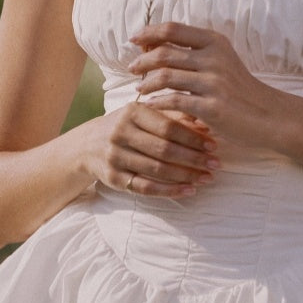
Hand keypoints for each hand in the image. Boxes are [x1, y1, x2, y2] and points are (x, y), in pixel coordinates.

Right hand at [83, 101, 218, 197]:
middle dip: (194, 158)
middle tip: (216, 164)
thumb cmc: (125, 126)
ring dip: (186, 176)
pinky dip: (169, 190)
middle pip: (164, 149)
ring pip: (157, 170)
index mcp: (131, 112)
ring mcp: (115, 157)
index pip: (168, 126)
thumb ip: (173, 116)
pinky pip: (145, 187)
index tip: (213, 145)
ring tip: (207, 178)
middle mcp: (121, 133)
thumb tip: (206, 124)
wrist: (86, 145)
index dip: (193, 137)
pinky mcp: (113, 178)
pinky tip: (188, 190)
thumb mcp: (143, 115)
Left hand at [129, 22, 280, 147]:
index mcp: (215, 42)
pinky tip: (150, 106)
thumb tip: (156, 46)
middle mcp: (214, 58)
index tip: (134, 40)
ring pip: (166, 76)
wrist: (269, 115)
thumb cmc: (241, 89)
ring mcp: (214, 82)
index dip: (149, 32)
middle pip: (164, 52)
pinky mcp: (212, 107)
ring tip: (139, 89)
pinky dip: (157, 103)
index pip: (173, 29)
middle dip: (142, 61)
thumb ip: (195, 52)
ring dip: (146, 83)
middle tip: (132, 68)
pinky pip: (174, 101)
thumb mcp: (222, 61)